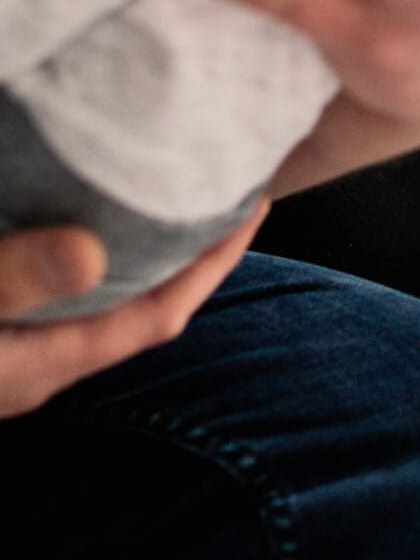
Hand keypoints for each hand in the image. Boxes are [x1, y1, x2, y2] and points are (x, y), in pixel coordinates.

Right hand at [0, 205, 264, 417]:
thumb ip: (13, 282)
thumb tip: (91, 253)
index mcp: (45, 365)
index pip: (159, 316)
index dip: (212, 264)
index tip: (254, 208)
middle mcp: (40, 367)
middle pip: (144, 309)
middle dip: (192, 254)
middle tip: (229, 192)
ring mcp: (16, 357)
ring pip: (105, 303)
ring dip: (144, 254)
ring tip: (176, 198)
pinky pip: (67, 296)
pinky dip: (96, 258)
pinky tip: (90, 224)